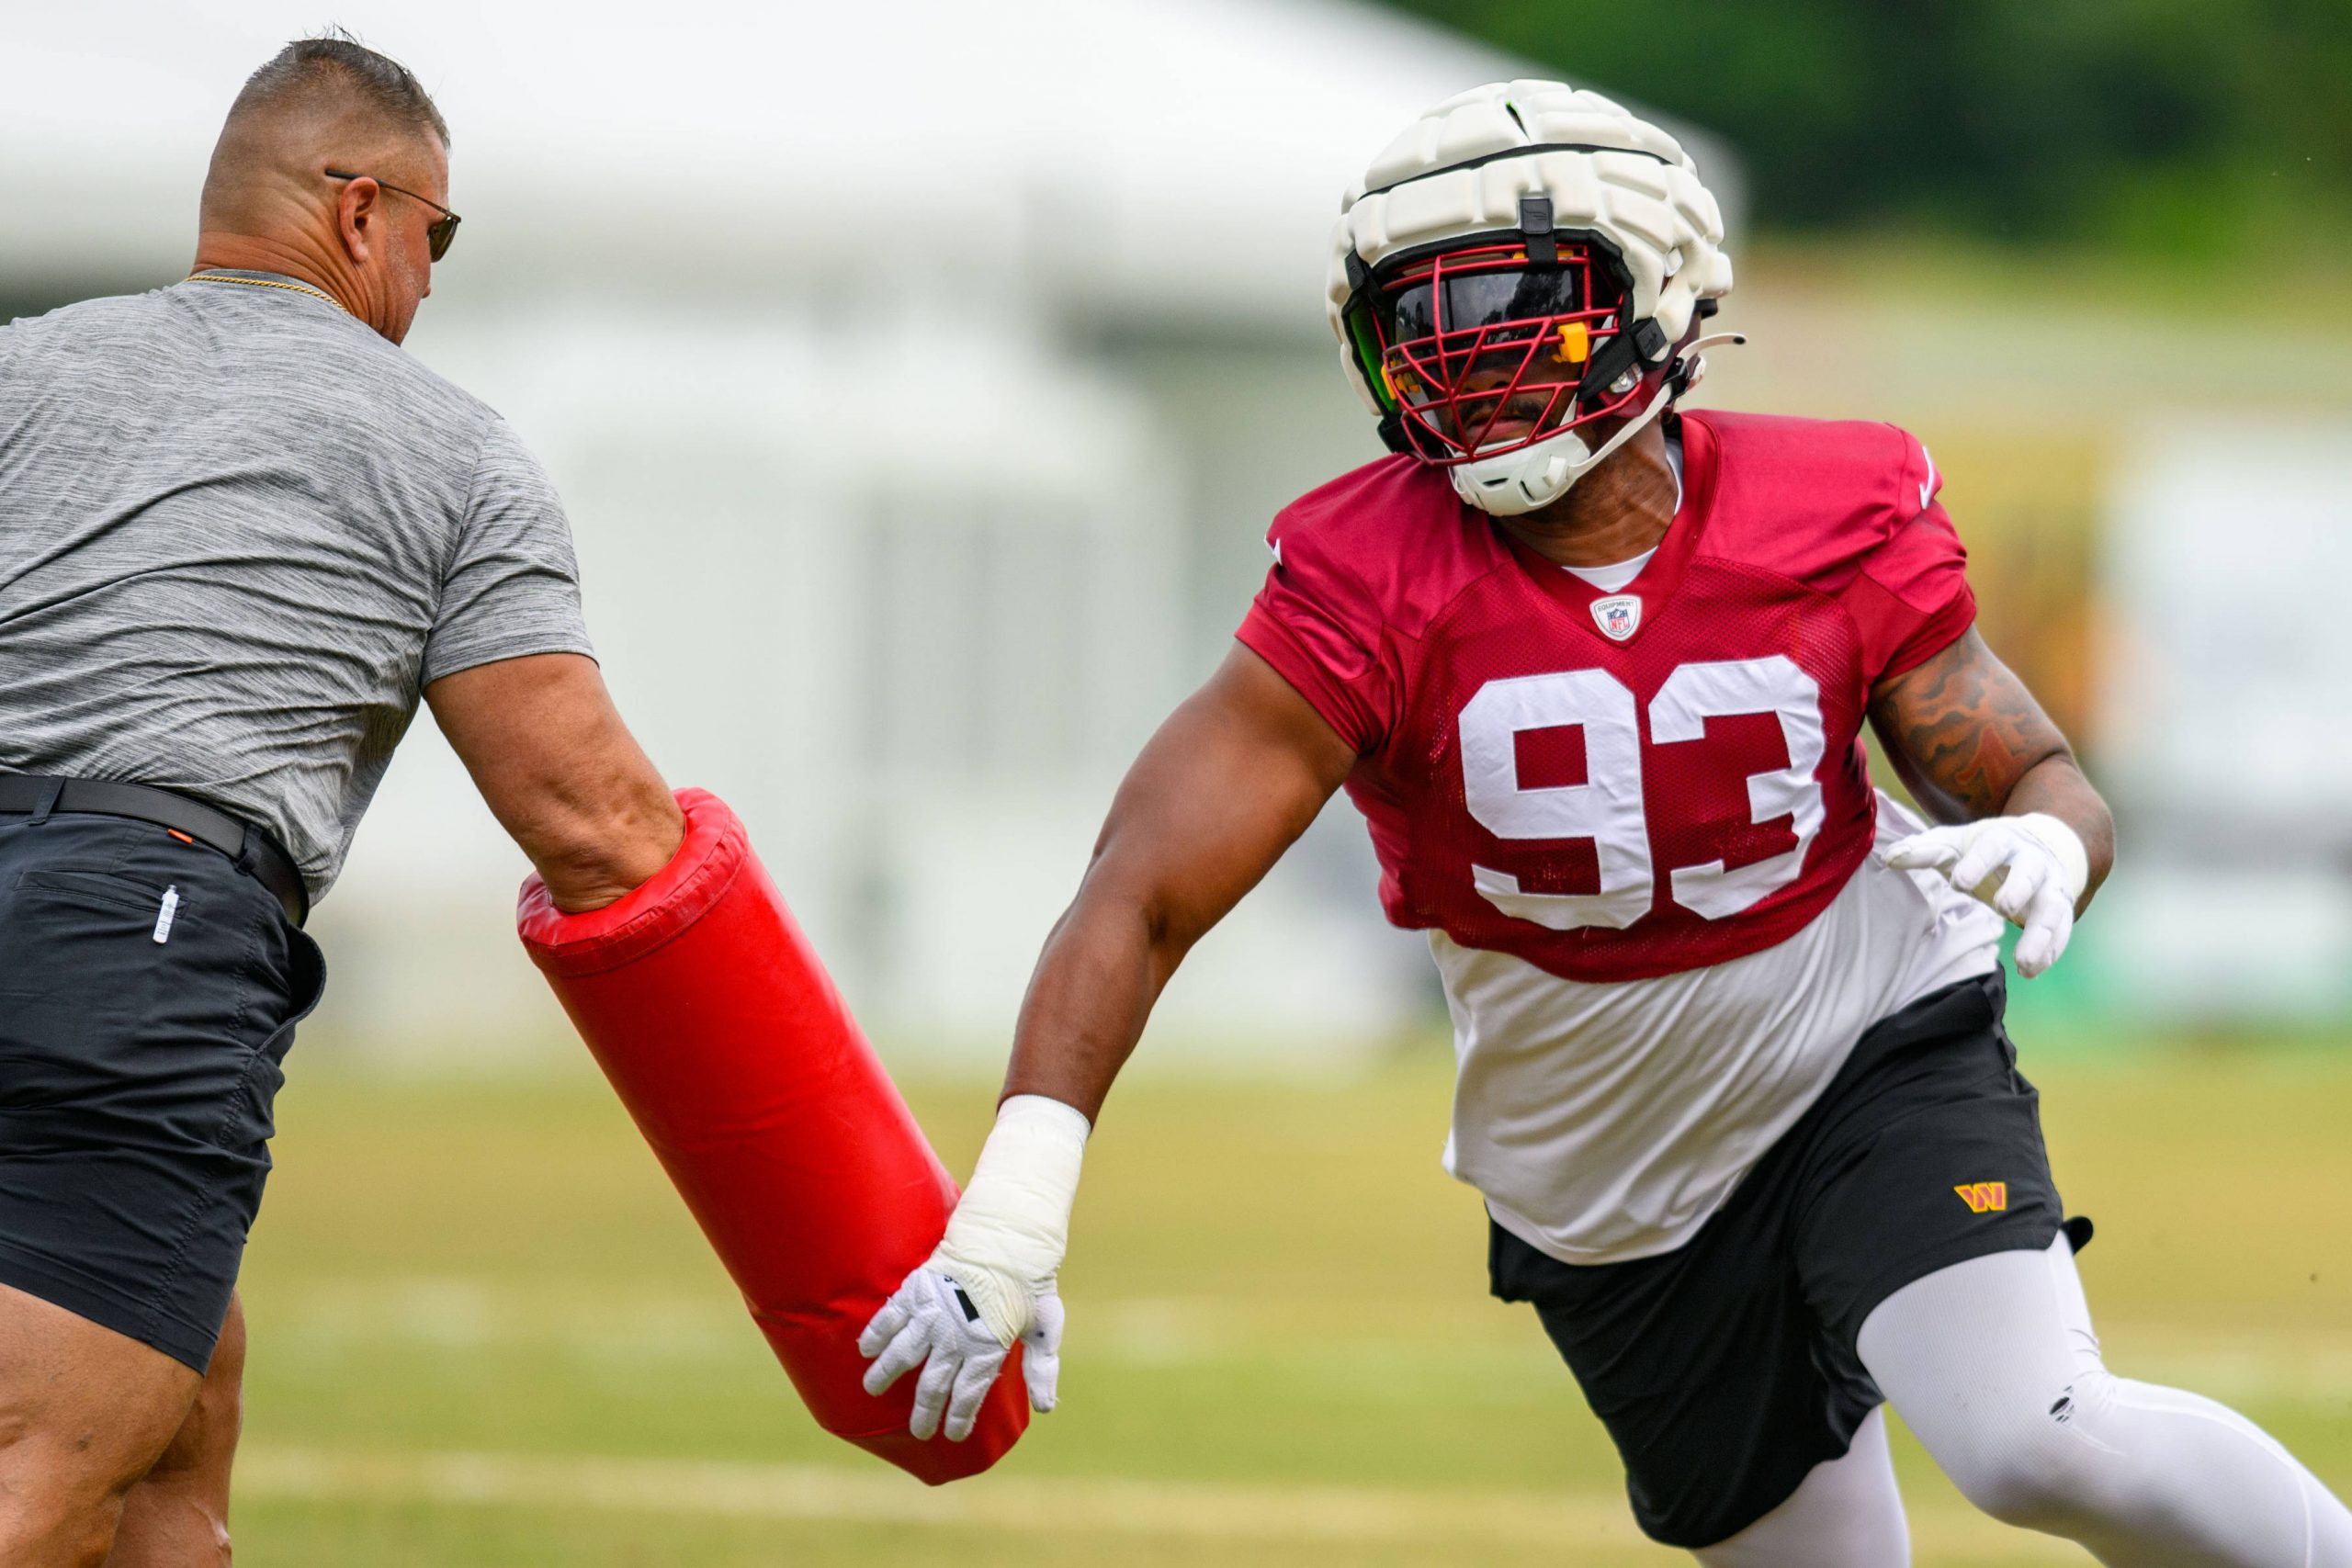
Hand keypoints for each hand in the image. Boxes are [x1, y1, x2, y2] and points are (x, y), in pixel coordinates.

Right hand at [858, 1266, 1064, 1439]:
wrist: (1007, 1234)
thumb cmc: (1030, 1281)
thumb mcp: (1045, 1324)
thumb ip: (1042, 1366)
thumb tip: (1045, 1408)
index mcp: (987, 1348)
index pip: (967, 1395)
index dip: (958, 1418)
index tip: (952, 1435)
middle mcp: (954, 1337)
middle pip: (932, 1385)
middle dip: (923, 1413)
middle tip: (917, 1431)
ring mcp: (932, 1314)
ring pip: (902, 1355)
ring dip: (885, 1375)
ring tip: (872, 1389)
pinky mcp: (916, 1291)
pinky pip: (889, 1318)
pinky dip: (875, 1334)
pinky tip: (865, 1349)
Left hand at [1882, 812, 2088, 978]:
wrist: (2038, 844)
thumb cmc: (1984, 849)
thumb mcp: (1955, 844)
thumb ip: (1925, 850)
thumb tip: (1889, 858)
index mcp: (2002, 839)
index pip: (1992, 846)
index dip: (1977, 863)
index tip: (1958, 882)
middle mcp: (2032, 860)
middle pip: (2031, 872)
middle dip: (2019, 888)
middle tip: (2003, 908)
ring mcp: (2051, 885)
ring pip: (2052, 908)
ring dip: (2041, 935)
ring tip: (2025, 962)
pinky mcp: (2062, 908)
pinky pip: (2062, 930)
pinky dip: (2050, 950)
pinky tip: (2031, 970)